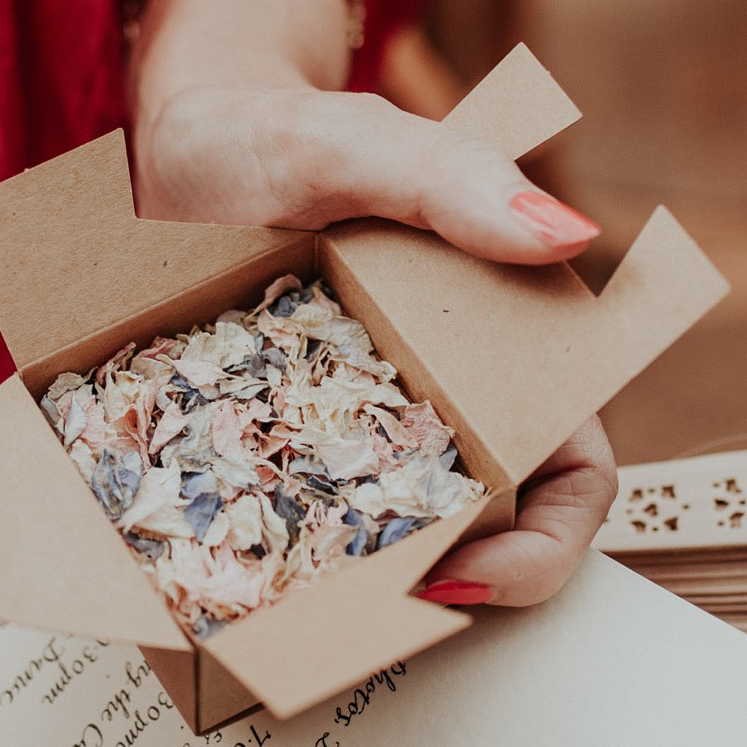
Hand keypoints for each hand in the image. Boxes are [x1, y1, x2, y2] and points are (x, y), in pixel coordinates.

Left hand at [128, 0, 617, 605]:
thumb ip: (452, 178)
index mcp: (505, 350)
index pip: (573, 480)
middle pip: (484, 542)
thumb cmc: (275, 135)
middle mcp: (444, 410)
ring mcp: (354, 444)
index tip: (463, 572)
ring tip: (284, 608)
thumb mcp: (352, 144)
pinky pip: (294, 537)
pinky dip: (275, 564)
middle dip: (439, 593)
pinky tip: (224, 573)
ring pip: (387, 555)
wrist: (173, 144)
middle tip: (359, 611)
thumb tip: (568, 235)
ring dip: (354, 592)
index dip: (544, 549)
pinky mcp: (275, 459)